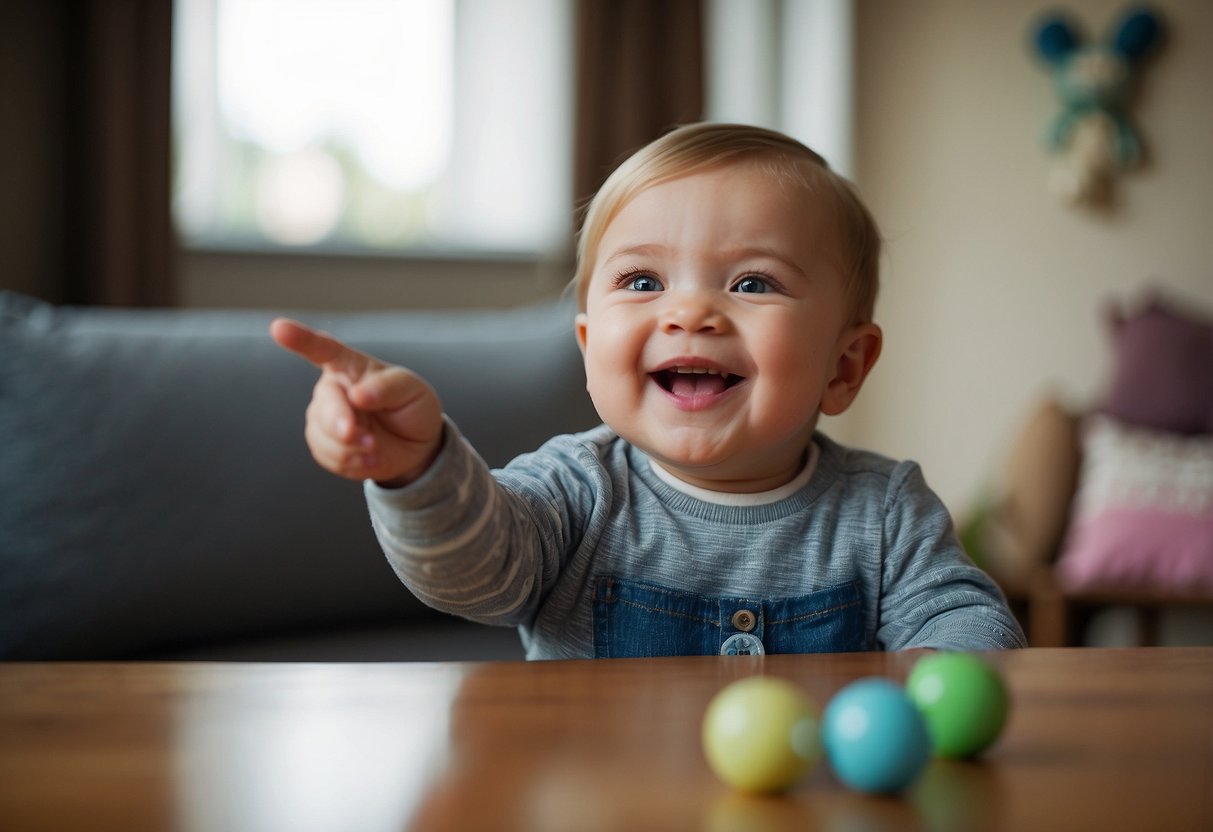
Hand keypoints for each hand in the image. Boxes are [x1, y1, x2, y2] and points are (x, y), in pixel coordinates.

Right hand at [270, 318, 443, 486]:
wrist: (416, 444)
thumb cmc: (411, 406)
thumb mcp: (411, 390)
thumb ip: (386, 388)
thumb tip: (357, 394)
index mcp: (350, 366)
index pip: (322, 349)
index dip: (300, 339)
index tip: (280, 328)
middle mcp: (332, 390)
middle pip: (325, 405)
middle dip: (342, 424)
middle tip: (367, 439)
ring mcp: (324, 418)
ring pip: (322, 436)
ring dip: (352, 448)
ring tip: (377, 447)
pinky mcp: (324, 445)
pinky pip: (328, 457)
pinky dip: (353, 463)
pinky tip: (372, 459)